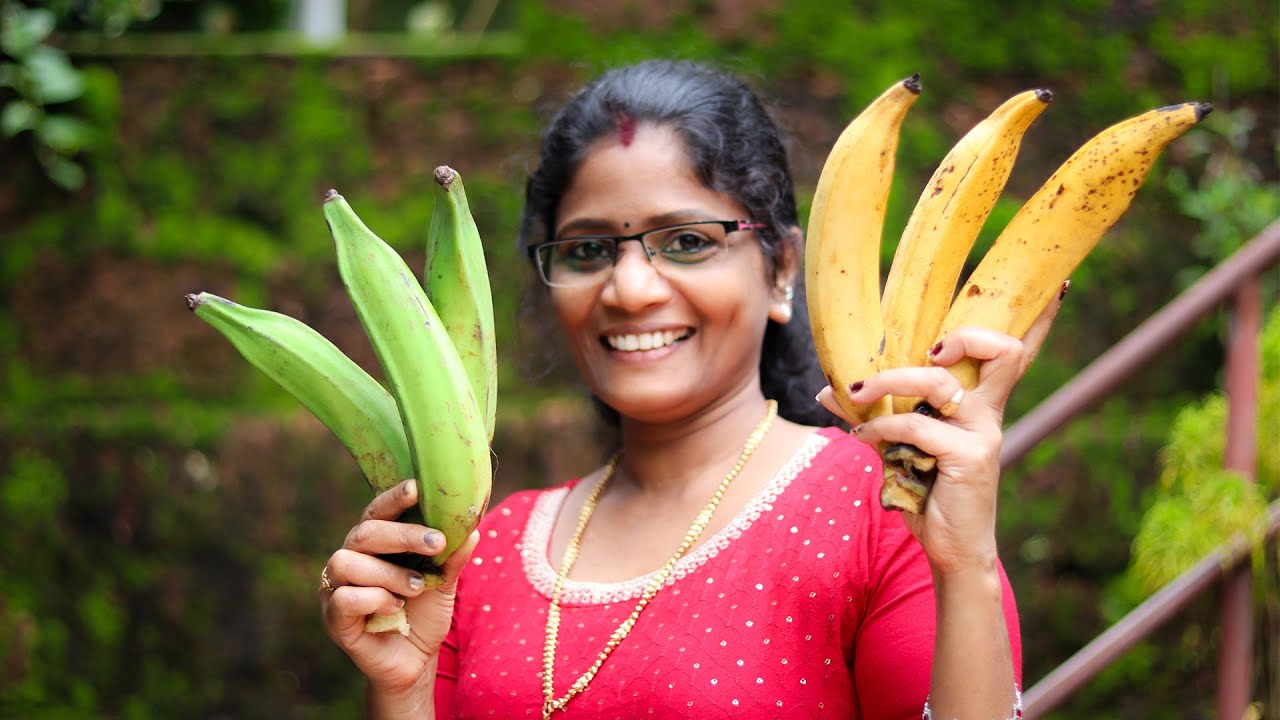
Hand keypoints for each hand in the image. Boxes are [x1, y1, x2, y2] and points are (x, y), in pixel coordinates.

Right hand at [319, 478, 478, 694]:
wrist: (415, 661)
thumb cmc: (424, 614)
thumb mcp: (444, 584)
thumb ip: (452, 558)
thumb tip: (472, 529)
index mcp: (375, 545)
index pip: (378, 511)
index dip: (393, 498)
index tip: (417, 488)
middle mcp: (350, 559)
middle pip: (364, 532)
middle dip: (402, 535)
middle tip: (437, 544)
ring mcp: (336, 588)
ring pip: (347, 561)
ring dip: (388, 573)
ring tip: (416, 587)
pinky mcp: (334, 618)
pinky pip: (343, 598)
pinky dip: (374, 600)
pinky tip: (394, 609)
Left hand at [816, 292, 1061, 573]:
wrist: (951, 550)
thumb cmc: (929, 493)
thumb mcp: (901, 446)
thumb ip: (875, 413)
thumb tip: (827, 390)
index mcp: (982, 402)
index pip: (1017, 353)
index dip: (1041, 319)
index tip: (1059, 281)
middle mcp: (989, 412)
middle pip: (1002, 350)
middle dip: (964, 334)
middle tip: (922, 350)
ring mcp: (982, 433)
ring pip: (939, 381)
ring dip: (889, 380)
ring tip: (857, 392)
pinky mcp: (968, 457)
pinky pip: (916, 425)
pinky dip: (881, 426)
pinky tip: (862, 434)